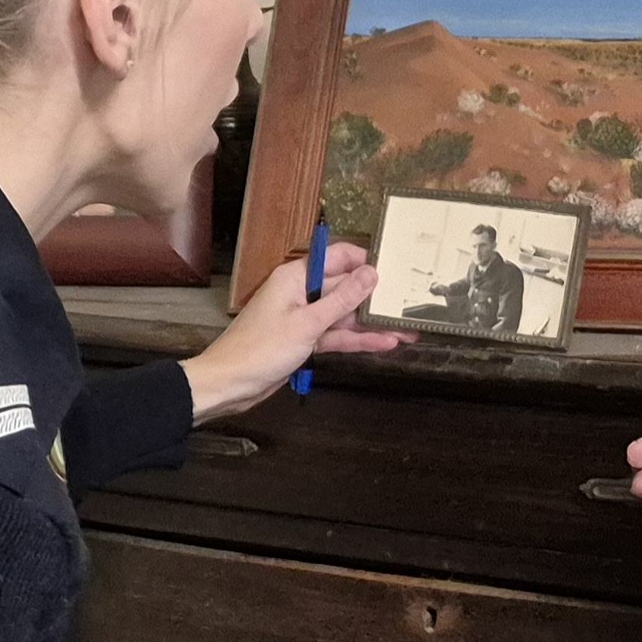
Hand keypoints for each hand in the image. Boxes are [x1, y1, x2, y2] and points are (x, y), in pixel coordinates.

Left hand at [180, 248, 409, 421]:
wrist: (231, 384)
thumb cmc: (260, 349)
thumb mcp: (307, 323)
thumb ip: (342, 300)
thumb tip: (371, 274)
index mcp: (297, 276)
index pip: (338, 257)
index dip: (367, 261)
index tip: (397, 269)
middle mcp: (302, 292)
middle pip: (346, 288)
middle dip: (377, 297)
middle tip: (411, 304)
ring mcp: (305, 317)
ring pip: (345, 315)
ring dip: (373, 323)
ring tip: (408, 329)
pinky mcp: (305, 340)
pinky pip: (337, 335)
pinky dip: (358, 340)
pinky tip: (386, 343)